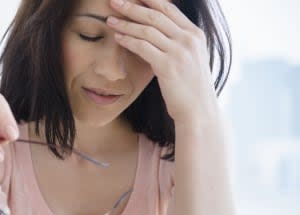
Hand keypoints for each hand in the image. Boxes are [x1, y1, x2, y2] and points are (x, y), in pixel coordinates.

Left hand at [107, 0, 219, 122]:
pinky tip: (117, 37)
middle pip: (155, 15)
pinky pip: (143, 47)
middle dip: (132, 6)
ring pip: (146, 30)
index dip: (148, 0)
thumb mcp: (190, 58)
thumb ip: (178, 42)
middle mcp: (188, 39)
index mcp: (195, 33)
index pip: (169, 8)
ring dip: (125, 23)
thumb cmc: (190, 87)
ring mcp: (179, 52)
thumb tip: (158, 32)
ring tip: (110, 20)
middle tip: (113, 1)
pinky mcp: (167, 66)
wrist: (198, 110)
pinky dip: (128, 40)